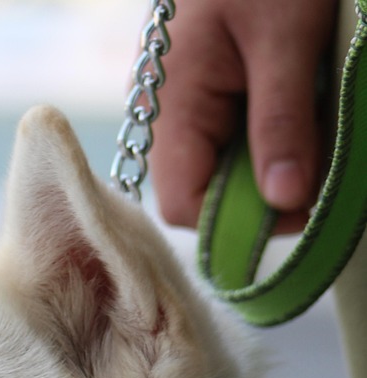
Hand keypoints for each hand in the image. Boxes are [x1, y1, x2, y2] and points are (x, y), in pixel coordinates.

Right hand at [150, 0, 338, 231]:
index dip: (237, 223)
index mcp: (175, 103)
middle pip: (207, 193)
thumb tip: (286, 203)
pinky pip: (241, 136)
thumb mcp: (288, 37)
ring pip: (228, 168)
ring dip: (277, 162)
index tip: (297, 204)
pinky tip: (306, 107)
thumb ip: (283, 123)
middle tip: (321, 163)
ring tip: (316, 124)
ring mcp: (191, 101)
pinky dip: (279, 135)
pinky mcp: (215, 87)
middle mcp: (172, 111)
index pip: (184, 205)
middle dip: (264, 192)